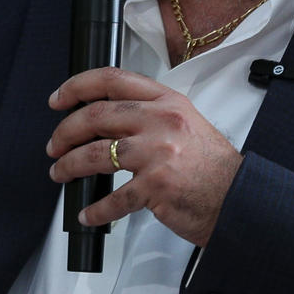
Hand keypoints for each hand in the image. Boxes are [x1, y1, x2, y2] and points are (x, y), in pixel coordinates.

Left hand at [47, 67, 241, 245]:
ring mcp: (157, 154)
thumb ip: (150, 115)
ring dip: (69, 166)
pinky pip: (112, 199)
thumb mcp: (185, 123)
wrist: (239, 199)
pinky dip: (95, 209)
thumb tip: (105, 120)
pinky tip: (88, 214)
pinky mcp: (155, 187)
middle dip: (64, 132)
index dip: (76, 87)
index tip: (58, 99)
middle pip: (95, 116)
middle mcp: (160, 121)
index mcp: (166, 101)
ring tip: (60, 173)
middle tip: (54, 145)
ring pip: (94, 154)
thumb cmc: (211, 167)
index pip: (111, 79)